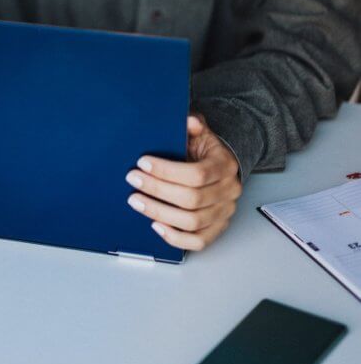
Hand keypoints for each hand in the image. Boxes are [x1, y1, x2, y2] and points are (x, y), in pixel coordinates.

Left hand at [125, 114, 241, 250]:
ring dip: (159, 213)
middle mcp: (229, 192)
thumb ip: (194, 126)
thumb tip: (189, 121)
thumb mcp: (200, 133)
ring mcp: (224, 213)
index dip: (166, 171)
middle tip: (133, 180)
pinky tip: (156, 225)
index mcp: (225, 166)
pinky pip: (198, 241)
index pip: (196, 174)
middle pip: (191, 199)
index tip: (142, 163)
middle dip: (157, 190)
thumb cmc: (205, 151)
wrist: (221, 167)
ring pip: (192, 222)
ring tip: (137, 201)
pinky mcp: (217, 228)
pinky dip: (175, 237)